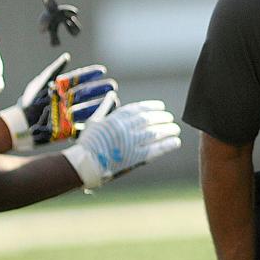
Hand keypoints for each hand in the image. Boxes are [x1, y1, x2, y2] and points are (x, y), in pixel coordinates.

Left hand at [0, 53, 117, 149]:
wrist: (19, 125)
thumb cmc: (28, 103)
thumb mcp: (39, 84)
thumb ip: (53, 71)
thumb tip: (67, 57)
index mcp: (61, 89)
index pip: (78, 79)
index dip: (90, 74)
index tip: (102, 70)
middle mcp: (67, 101)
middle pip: (86, 93)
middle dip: (99, 89)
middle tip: (112, 86)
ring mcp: (69, 114)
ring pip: (89, 108)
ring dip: (101, 105)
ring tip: (113, 101)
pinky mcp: (68, 129)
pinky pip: (84, 126)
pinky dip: (94, 123)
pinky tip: (103, 118)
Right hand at [61, 93, 180, 188]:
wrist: (84, 165)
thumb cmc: (88, 143)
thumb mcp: (94, 121)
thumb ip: (105, 107)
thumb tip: (111, 94)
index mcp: (115, 119)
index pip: (139, 109)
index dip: (152, 107)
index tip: (161, 107)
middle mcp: (125, 129)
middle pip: (149, 120)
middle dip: (162, 118)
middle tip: (170, 119)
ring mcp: (130, 143)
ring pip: (154, 133)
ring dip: (168, 130)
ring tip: (176, 129)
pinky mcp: (134, 157)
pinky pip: (155, 149)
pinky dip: (167, 145)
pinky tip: (175, 142)